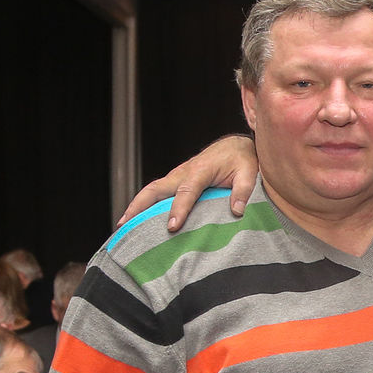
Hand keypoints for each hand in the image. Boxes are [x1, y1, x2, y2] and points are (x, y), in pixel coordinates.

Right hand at [118, 134, 259, 228]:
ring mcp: (177, 177)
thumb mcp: (249, 173)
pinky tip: (138, 220)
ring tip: (123, 225)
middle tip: (126, 225)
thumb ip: (243, 191)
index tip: (172, 226)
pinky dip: (144, 205)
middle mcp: (183, 173)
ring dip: (136, 206)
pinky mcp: (176, 181)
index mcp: (200, 171)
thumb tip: (236, 211)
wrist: (235, 146)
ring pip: (152, 191)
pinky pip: (157, 193)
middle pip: (156, 189)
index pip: (187, 192)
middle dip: (140, 206)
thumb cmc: (242, 160)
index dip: (179, 209)